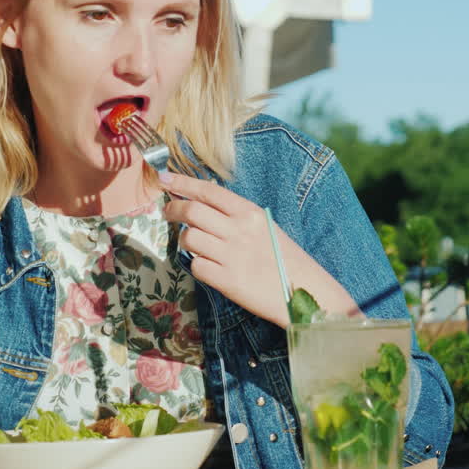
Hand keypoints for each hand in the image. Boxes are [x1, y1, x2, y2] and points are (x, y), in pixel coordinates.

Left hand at [160, 172, 359, 325]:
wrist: (304, 290)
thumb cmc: (284, 257)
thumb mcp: (265, 226)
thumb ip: (236, 214)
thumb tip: (202, 202)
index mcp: (250, 213)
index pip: (208, 191)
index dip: (182, 183)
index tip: (164, 179)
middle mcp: (239, 230)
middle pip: (191, 211)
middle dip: (172, 210)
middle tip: (167, 212)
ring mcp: (231, 256)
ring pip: (189, 238)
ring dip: (184, 240)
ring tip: (193, 243)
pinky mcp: (227, 281)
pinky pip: (196, 266)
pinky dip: (196, 265)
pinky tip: (206, 265)